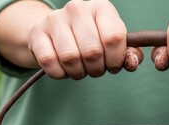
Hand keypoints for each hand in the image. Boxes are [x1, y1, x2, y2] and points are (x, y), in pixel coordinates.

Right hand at [28, 0, 142, 79]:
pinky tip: (64, 69)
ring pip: (70, 58)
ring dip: (78, 72)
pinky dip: (59, 73)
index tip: (113, 65)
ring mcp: (55, 18)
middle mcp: (78, 8)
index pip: (114, 38)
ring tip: (80, 69)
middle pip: (92, 51)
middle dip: (97, 69)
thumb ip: (130, 54)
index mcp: (102, 8)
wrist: (57, 33)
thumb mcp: (114, 44)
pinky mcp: (37, 32)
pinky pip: (49, 61)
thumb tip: (131, 63)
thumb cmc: (93, 40)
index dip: (115, 60)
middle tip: (95, 69)